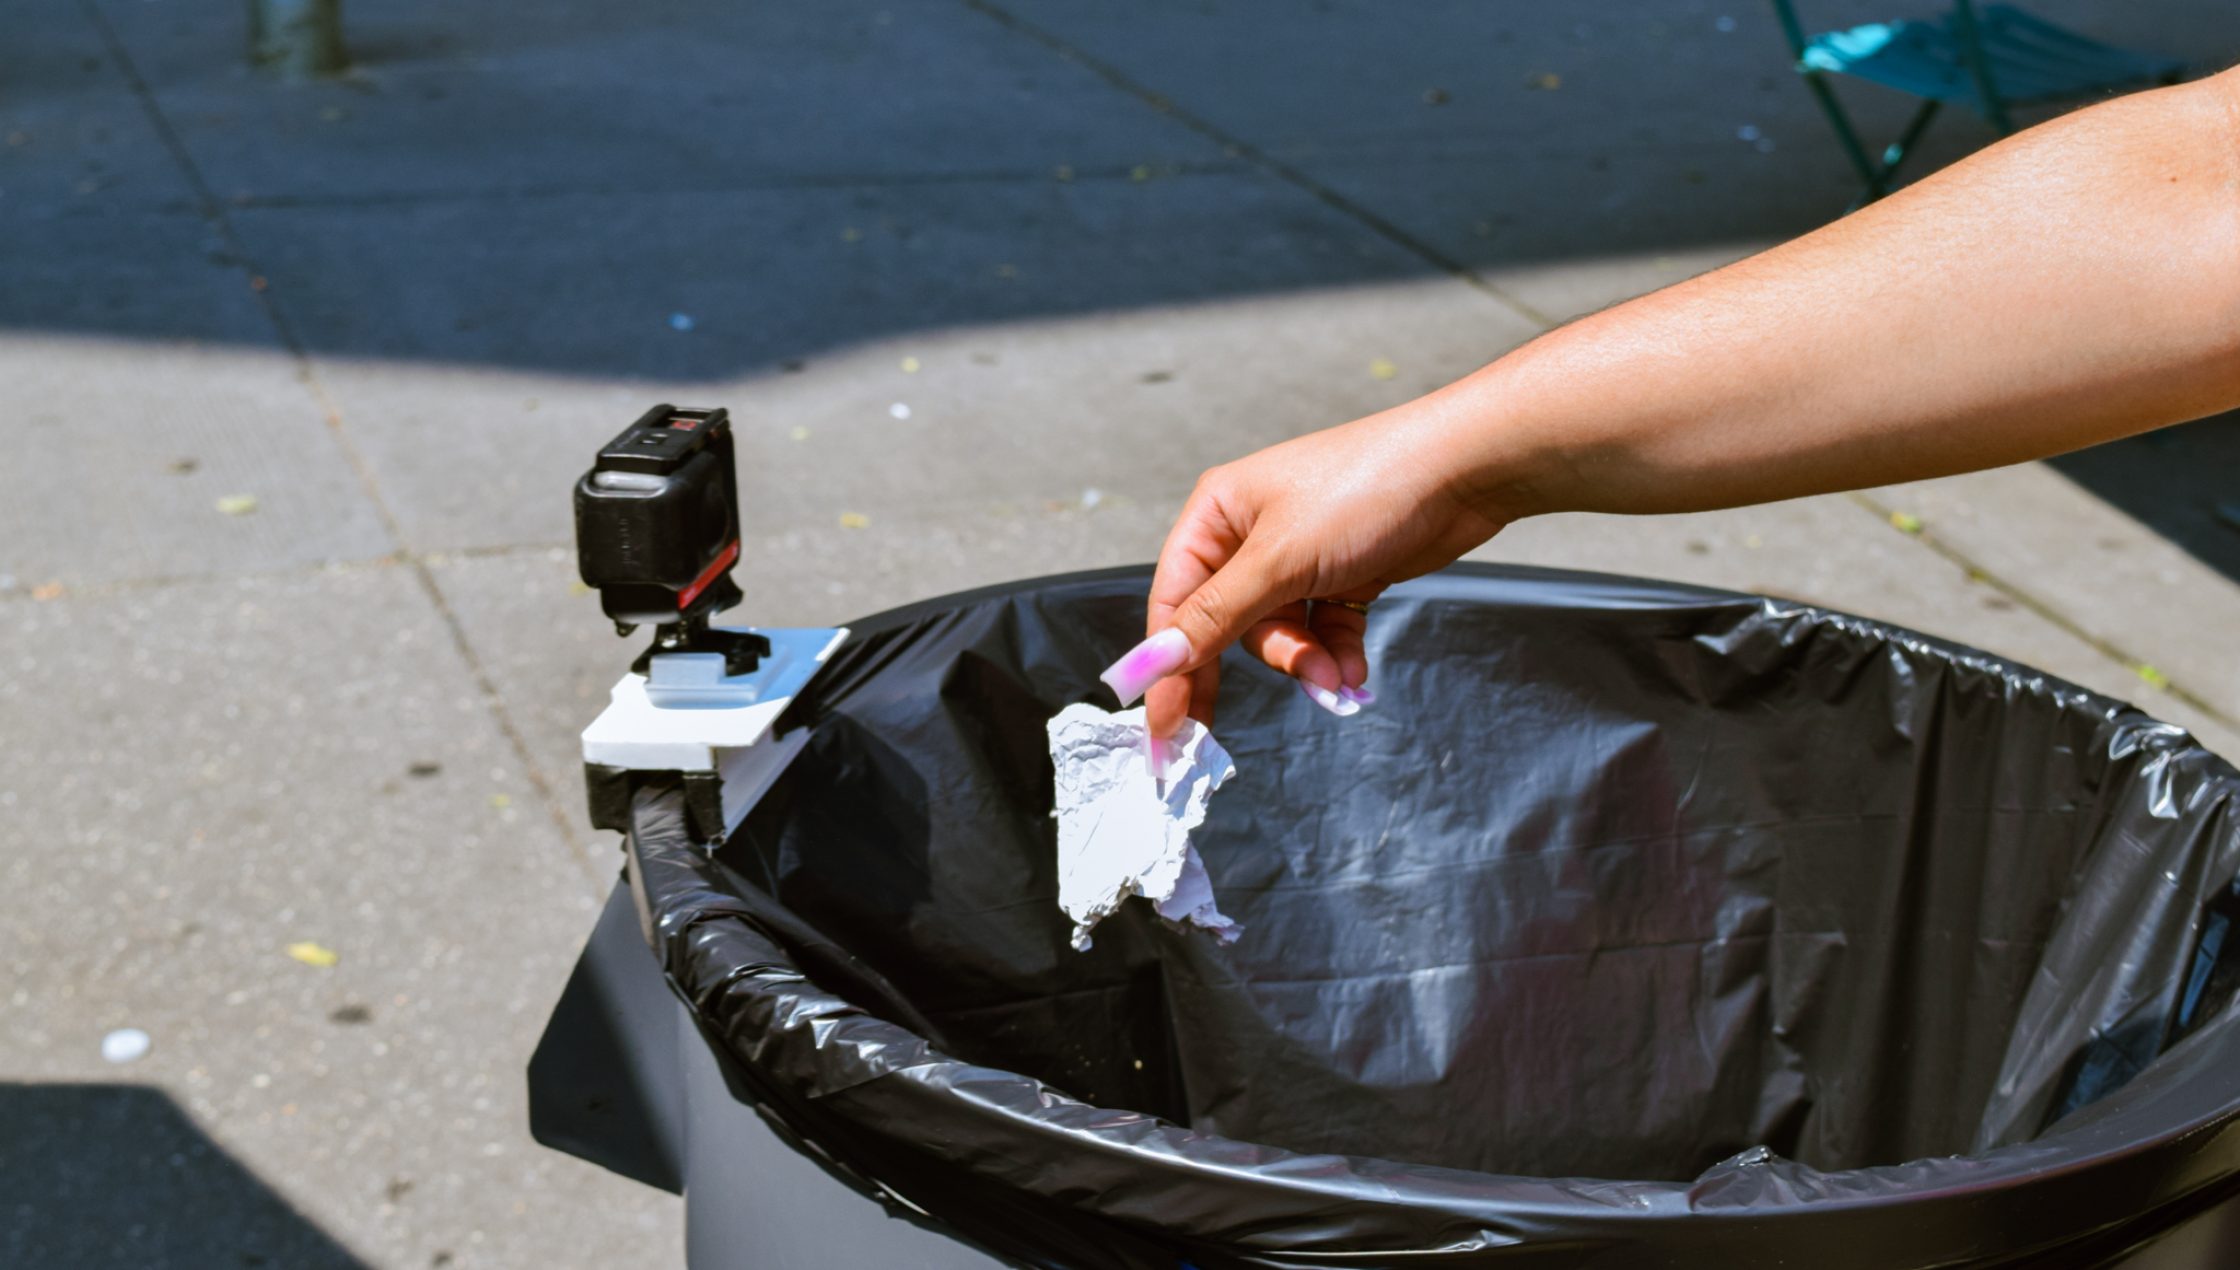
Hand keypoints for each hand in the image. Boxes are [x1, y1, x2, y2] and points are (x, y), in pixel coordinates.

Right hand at [1099, 402, 1510, 736]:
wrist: (1464, 470)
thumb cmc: (1364, 492)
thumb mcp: (1280, 560)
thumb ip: (1216, 616)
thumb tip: (1155, 661)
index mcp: (1217, 514)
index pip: (1175, 602)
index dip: (1166, 666)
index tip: (1162, 730)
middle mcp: (1250, 535)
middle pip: (1227, 625)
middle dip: (1257, 664)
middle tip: (1219, 738)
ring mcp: (1298, 556)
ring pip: (1280, 634)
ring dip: (1307, 662)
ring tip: (1338, 677)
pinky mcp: (1342, 575)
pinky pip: (1322, 631)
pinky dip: (1336, 654)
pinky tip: (1355, 672)